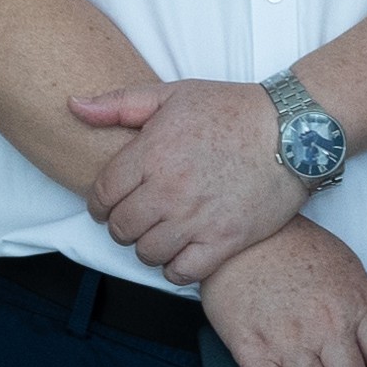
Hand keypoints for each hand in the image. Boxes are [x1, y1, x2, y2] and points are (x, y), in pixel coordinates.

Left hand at [69, 77, 311, 281]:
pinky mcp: (224, 241)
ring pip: (147, 253)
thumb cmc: (232, 109)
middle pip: (121, 228)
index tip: (110, 205)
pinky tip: (183, 253)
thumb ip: (118, 103)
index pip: (101, 195)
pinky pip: (181, 272)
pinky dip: (176, 268)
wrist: (294, 131)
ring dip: (148, 247)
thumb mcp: (173, 94)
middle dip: (122, 226)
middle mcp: (169, 189)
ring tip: (161, 234)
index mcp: (151, 153)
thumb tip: (73, 106)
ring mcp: (196, 218)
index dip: (100, 203)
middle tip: (137, 220)